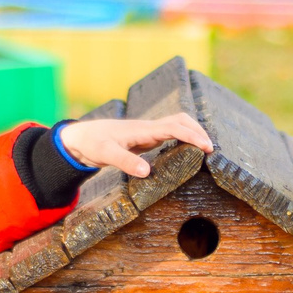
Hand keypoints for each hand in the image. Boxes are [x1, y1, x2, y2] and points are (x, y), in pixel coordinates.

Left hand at [54, 112, 213, 178]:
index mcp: (143, 130)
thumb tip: (148, 172)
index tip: (207, 148)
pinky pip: (170, 134)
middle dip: (199, 131)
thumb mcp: (106, 155)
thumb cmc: (92, 144)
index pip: (175, 128)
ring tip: (206, 148)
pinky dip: (183, 137)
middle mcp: (148, 128)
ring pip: (177, 125)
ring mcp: (147, 132)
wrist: (80, 138)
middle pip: (181, 121)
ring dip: (193, 132)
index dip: (193, 136)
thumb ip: (126, 162)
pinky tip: (188, 150)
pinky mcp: (145, 139)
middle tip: (212, 150)